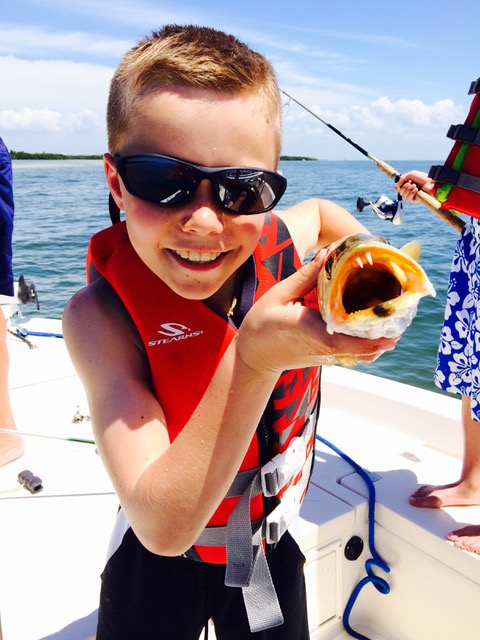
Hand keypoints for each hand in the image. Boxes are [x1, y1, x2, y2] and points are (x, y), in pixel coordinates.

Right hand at [237, 252, 396, 374]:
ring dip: (381, 339)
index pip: (348, 340)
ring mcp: (329, 355)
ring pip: (365, 354)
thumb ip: (306, 276)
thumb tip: (330, 253)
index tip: (394, 324)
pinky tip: (375, 323)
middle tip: (403, 308)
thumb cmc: (262, 325)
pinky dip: (370, 342)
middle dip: (386, 332)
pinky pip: (356, 352)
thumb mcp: (278, 294)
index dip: (374, 337)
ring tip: (394, 314)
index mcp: (311, 330)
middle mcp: (325, 347)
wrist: (254, 356)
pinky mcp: (330, 356)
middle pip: (366, 349)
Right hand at [395, 171, 434, 201]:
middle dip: (404, 187)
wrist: (430, 182)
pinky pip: (408, 198)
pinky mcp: (415, 200)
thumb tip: (396, 187)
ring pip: (403, 195)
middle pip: (400, 192)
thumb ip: (401, 179)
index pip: (398, 188)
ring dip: (408, 189)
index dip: (398, 186)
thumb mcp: (410, 174)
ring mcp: (412, 196)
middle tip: (411, 183)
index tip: (403, 182)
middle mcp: (409, 191)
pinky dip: (411, 193)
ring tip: (415, 186)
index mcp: (407, 185)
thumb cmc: (422, 177)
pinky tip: (416, 190)